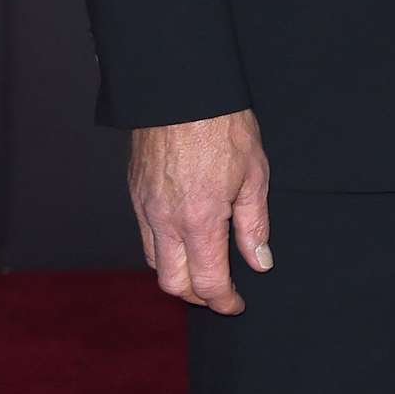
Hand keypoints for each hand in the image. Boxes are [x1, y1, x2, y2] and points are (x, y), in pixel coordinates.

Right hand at [128, 108, 270, 314]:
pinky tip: (183, 238)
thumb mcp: (254, 174)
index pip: (207, 282)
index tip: (237, 304)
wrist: (180, 89)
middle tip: (220, 292)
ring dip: (177, 274)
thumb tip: (259, 263)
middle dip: (196, 296)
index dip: (223, 302)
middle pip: (172, 283)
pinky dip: (163, 250)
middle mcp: (165, 221)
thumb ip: (254, 225)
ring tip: (203, 267)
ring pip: (154, 262)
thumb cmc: (222, 125)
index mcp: (199, 219)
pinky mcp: (135, 194)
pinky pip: (145, 236)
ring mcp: (145, 208)